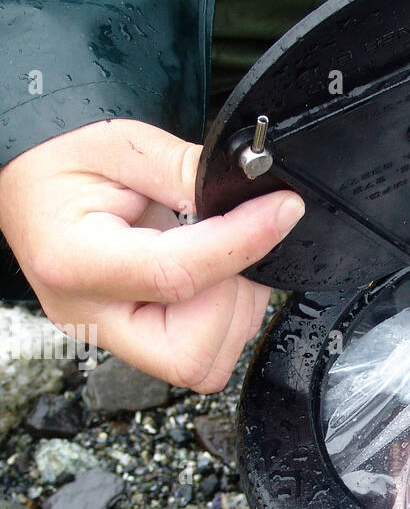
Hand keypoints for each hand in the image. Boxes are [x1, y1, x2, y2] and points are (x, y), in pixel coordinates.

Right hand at [0, 119, 304, 391]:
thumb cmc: (59, 161)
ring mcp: (112, 337)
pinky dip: (223, 319)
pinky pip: (200, 356)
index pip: (176, 275)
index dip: (241, 245)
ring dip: (233, 309)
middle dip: (232, 298)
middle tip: (236, 240)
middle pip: (190, 353)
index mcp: (75, 261)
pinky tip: (209, 275)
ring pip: (202, 364)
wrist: (29, 180)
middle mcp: (91, 315)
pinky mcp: (134, 342)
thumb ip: (187, 171)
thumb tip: (253, 191)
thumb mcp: (122, 144)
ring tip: (217, 251)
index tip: (281, 212)